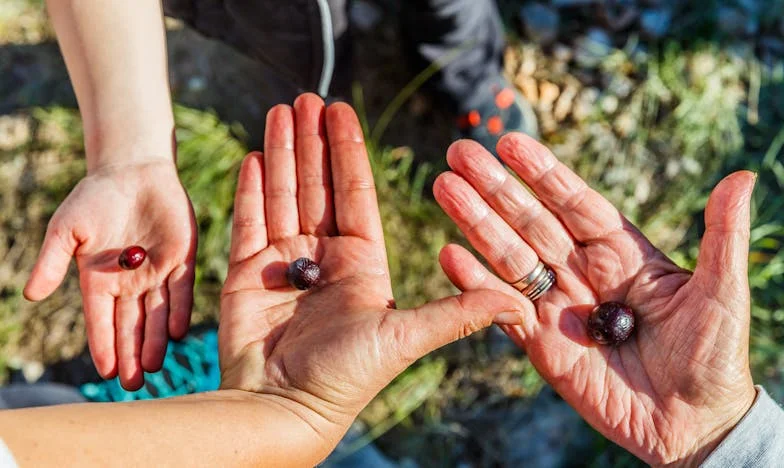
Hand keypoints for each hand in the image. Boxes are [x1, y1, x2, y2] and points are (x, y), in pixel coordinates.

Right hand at [24, 160, 196, 389]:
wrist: (132, 172)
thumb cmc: (94, 199)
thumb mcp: (66, 229)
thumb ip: (52, 261)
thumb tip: (31, 295)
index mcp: (98, 281)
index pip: (100, 321)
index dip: (103, 345)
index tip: (106, 372)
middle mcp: (129, 284)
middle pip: (130, 326)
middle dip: (130, 355)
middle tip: (134, 384)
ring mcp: (157, 274)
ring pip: (156, 315)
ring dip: (155, 341)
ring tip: (154, 367)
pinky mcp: (182, 260)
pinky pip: (180, 290)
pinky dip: (178, 310)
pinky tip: (177, 332)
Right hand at [218, 94, 523, 453]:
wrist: (283, 410)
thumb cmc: (345, 380)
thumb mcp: (406, 338)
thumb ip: (456, 314)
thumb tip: (519, 304)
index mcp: (362, 263)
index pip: (355, 192)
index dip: (348, 150)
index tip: (342, 111)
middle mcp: (324, 258)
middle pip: (319, 185)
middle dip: (313, 141)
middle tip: (308, 98)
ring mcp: (285, 262)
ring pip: (284, 194)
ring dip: (282, 152)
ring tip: (281, 110)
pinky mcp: (248, 272)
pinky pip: (250, 220)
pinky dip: (253, 188)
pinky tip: (255, 155)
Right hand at [433, 133, 756, 465]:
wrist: (692, 426)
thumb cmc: (715, 358)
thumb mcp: (725, 293)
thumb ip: (723, 235)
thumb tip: (743, 177)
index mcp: (621, 252)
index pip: (575, 202)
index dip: (543, 172)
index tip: (510, 141)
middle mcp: (582, 271)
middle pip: (530, 221)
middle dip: (494, 187)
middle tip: (459, 153)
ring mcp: (557, 306)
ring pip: (508, 256)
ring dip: (475, 223)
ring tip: (444, 189)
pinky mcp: (539, 343)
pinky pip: (499, 308)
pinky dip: (473, 284)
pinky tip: (449, 255)